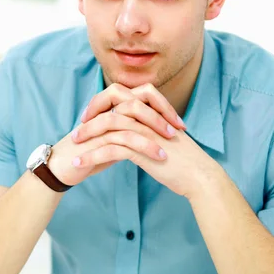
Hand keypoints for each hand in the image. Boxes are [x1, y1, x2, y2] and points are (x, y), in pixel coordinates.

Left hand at [71, 82, 217, 197]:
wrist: (200, 175)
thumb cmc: (183, 162)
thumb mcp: (163, 141)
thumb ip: (147, 133)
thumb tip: (130, 137)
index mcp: (152, 112)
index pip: (121, 97)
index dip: (102, 104)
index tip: (89, 118)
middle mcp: (147, 118)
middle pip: (111, 108)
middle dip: (90, 118)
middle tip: (77, 133)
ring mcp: (144, 132)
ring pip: (107, 126)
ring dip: (87, 137)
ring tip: (74, 150)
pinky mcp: (142, 149)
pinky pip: (110, 149)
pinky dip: (92, 156)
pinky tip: (80, 164)